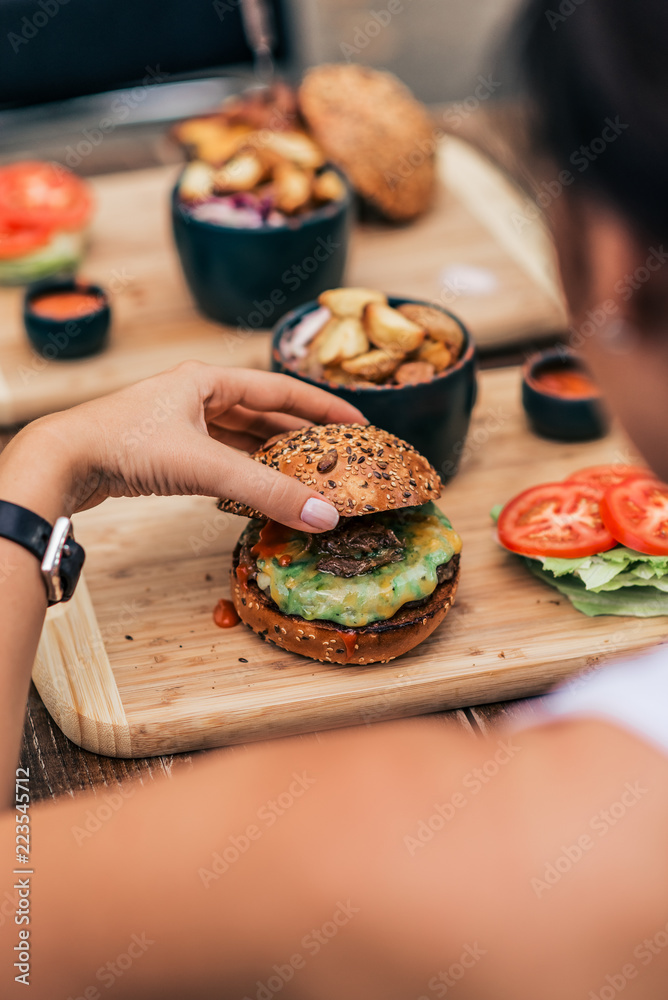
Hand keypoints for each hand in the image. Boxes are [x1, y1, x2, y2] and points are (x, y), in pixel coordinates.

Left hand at [0, 361, 365, 531]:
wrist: (63, 462)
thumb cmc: (125, 445)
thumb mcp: (205, 466)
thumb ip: (266, 492)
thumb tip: (323, 515)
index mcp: (208, 380)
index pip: (281, 390)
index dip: (321, 407)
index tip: (357, 423)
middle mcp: (197, 395)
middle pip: (263, 413)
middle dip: (300, 435)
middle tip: (337, 456)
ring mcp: (179, 423)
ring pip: (240, 437)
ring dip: (272, 456)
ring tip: (308, 475)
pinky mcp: (167, 450)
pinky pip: (220, 457)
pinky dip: (244, 472)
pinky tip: (261, 488)